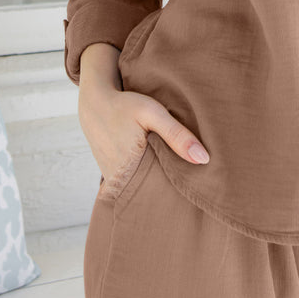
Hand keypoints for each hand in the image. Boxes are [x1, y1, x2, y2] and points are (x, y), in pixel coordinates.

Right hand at [78, 86, 209, 192]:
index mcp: (130, 170)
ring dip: (155, 182)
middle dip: (168, 189)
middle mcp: (119, 181)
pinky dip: (142, 177)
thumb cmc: (125, 106)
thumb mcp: (153, 113)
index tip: (194, 187)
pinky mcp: (110, 176)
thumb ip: (177, 135)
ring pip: (141, 188)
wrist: (95, 104)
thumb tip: (204, 159)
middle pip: (152, 193)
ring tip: (171, 173)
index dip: (178, 190)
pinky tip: (153, 166)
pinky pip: (131, 183)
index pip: (162, 192)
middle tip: (187, 182)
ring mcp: (112, 181)